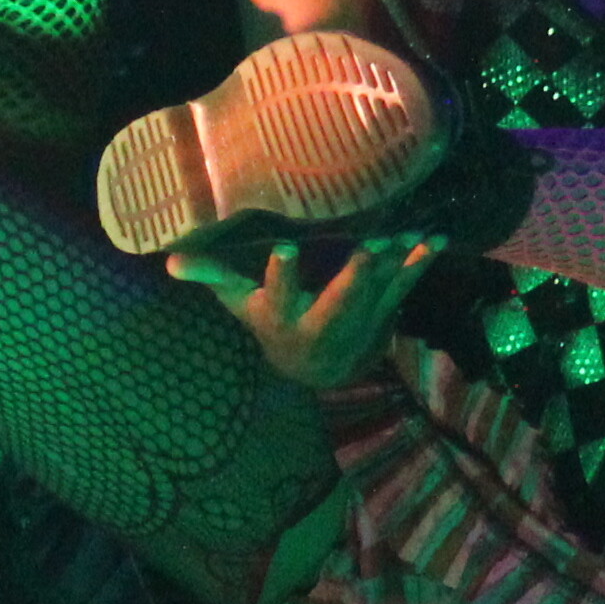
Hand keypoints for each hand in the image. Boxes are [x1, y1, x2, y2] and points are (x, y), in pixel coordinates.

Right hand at [168, 231, 436, 388]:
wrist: (317, 367)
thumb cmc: (269, 321)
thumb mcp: (239, 304)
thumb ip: (210, 278)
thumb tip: (169, 263)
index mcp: (280, 318)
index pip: (278, 295)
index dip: (282, 274)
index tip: (287, 247)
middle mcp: (319, 325)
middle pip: (339, 301)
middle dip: (356, 277)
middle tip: (371, 246)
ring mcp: (355, 324)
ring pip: (377, 294)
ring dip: (395, 266)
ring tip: (410, 236)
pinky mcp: (382, 315)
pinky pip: (402, 289)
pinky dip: (419, 265)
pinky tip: (435, 242)